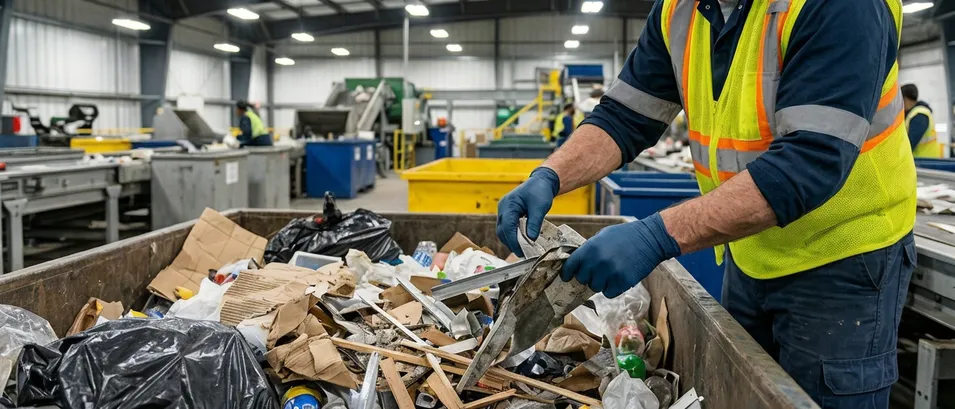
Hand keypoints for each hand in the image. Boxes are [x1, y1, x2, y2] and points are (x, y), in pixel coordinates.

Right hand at [496, 167, 560, 256]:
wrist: (541, 181)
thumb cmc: (540, 191)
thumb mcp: (540, 207)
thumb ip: (534, 222)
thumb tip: (531, 239)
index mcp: (508, 204)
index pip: (507, 227)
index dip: (513, 241)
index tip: (521, 252)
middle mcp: (503, 208)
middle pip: (502, 231)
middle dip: (511, 243)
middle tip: (523, 254)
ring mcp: (504, 211)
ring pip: (503, 231)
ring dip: (511, 241)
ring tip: (523, 250)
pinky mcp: (508, 214)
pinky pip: (507, 228)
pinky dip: (513, 236)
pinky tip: (522, 241)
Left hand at [562, 213, 681, 297]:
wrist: (650, 239)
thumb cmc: (625, 235)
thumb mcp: (602, 236)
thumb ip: (589, 249)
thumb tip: (578, 262)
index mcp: (590, 248)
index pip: (570, 266)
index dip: (567, 273)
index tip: (567, 277)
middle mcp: (597, 262)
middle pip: (582, 279)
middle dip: (588, 276)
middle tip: (597, 271)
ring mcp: (610, 273)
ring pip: (595, 288)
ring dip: (601, 283)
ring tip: (610, 273)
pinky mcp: (622, 282)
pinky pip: (609, 293)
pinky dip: (612, 289)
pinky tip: (618, 279)